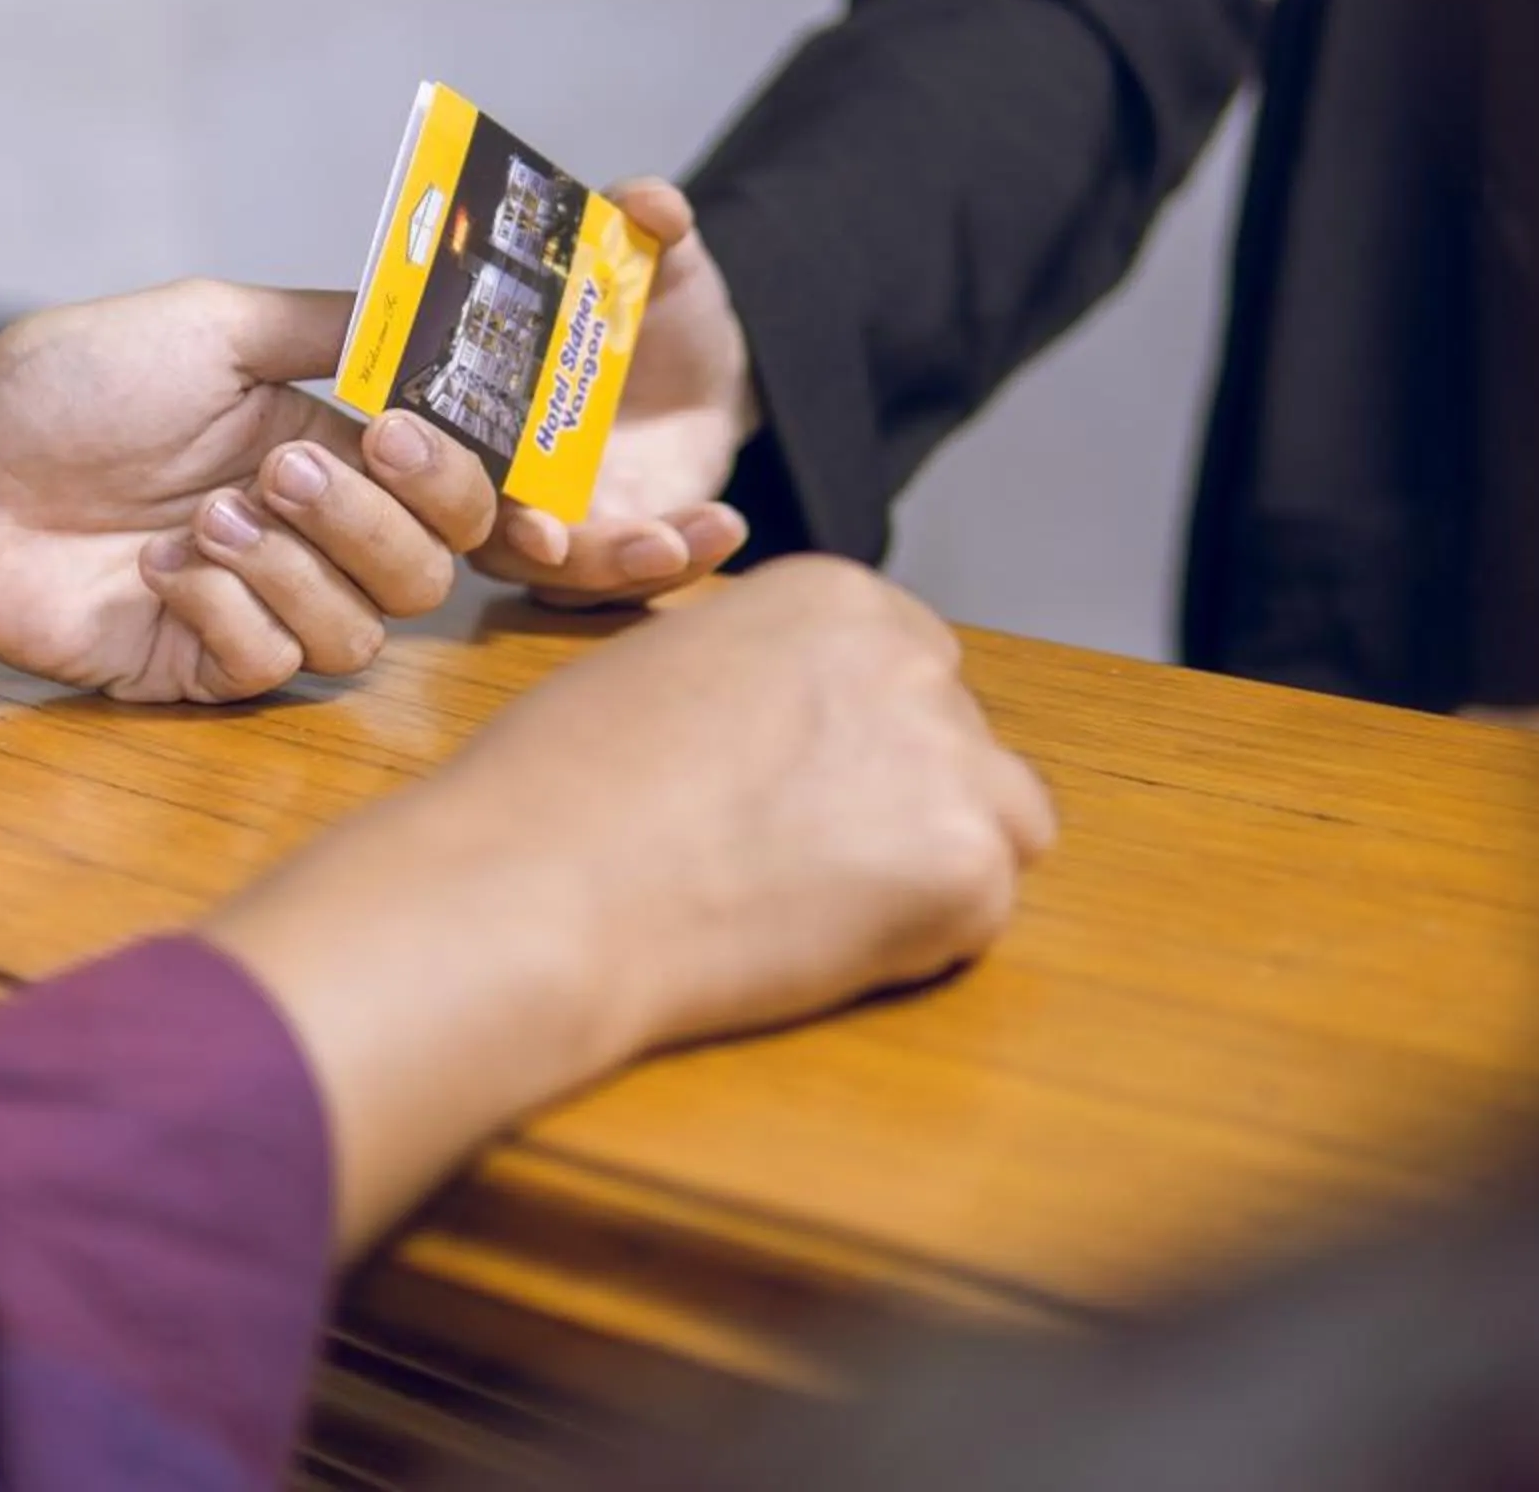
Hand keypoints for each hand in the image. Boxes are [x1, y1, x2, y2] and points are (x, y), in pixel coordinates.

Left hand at [0, 280, 497, 701]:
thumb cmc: (66, 385)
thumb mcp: (207, 324)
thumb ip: (329, 326)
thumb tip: (435, 319)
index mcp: (327, 447)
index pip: (450, 490)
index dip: (457, 479)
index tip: (406, 440)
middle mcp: (310, 536)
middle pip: (425, 572)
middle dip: (370, 520)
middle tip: (284, 468)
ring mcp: (258, 607)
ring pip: (359, 631)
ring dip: (291, 567)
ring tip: (205, 517)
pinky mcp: (200, 667)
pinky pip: (271, 665)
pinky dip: (225, 611)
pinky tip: (159, 569)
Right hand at [204, 555, 1050, 1253]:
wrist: (537, 890)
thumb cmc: (556, 789)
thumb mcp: (667, 669)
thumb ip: (765, 681)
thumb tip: (800, 733)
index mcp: (835, 597)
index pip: (916, 666)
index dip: (865, 742)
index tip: (812, 790)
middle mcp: (909, 658)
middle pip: (963, 741)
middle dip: (904, 801)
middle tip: (798, 861)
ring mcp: (949, 758)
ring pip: (1001, 822)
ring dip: (930, 864)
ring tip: (808, 902)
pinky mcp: (965, 864)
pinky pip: (982, 914)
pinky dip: (916, 942)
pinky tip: (810, 941)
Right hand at [471, 180, 757, 605]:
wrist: (704, 368)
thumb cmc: (652, 312)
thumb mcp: (655, 262)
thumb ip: (647, 226)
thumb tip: (654, 202)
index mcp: (481, 396)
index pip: (444, 452)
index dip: (468, 491)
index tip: (535, 517)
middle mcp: (501, 469)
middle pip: (497, 539)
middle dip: (561, 556)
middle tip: (635, 541)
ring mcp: (554, 519)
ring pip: (564, 577)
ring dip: (624, 572)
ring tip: (685, 540)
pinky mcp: (608, 550)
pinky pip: (626, 581)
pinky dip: (676, 568)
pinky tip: (722, 531)